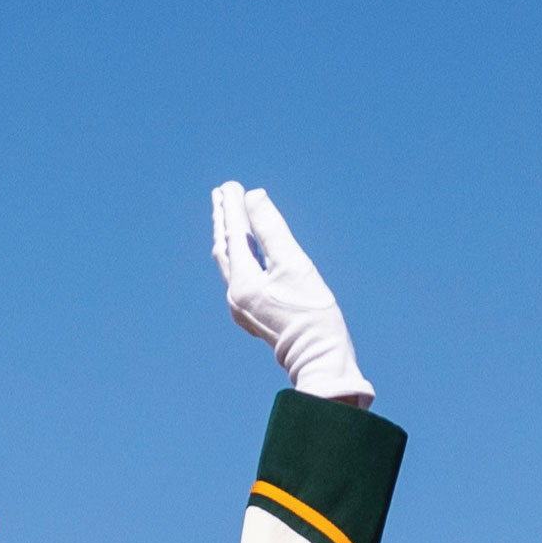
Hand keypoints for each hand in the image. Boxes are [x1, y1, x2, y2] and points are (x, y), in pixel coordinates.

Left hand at [211, 183, 370, 405]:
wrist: (320, 358)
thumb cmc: (312, 312)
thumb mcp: (294, 264)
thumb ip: (271, 230)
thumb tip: (253, 197)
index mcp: (242, 282)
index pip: (234, 234)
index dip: (233, 207)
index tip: (231, 184)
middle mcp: (236, 295)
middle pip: (225, 249)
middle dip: (224, 219)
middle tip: (222, 193)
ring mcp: (242, 308)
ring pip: (230, 264)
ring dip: (229, 238)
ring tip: (227, 217)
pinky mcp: (253, 315)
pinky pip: (239, 277)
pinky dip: (240, 257)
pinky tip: (246, 254)